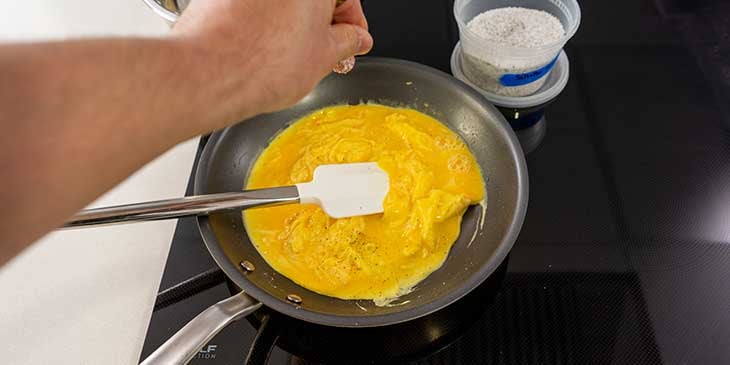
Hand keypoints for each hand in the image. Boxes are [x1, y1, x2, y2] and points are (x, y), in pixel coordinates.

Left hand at [171, 0, 372, 123]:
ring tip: (291, 58)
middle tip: (325, 52)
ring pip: (282, 2)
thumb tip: (354, 39)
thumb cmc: (262, 62)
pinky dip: (264, 23)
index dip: (353, 22)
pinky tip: (265, 51)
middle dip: (322, 22)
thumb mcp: (325, 57)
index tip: (353, 41)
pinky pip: (255, 6)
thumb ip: (347, 41)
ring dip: (292, 24)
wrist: (210, 73)